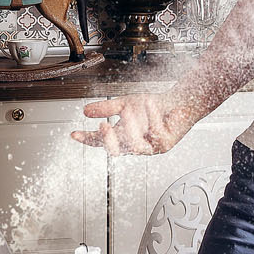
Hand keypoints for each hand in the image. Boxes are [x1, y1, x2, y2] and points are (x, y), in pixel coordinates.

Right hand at [71, 92, 197, 155]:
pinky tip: (150, 104)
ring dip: (130, 127)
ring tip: (129, 110)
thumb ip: (106, 108)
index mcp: (123, 136)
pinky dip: (152, 115)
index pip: (101, 141)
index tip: (75, 134)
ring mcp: (150, 147)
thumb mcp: (125, 104)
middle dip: (107, 140)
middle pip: (115, 151)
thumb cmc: (153, 107)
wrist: (178, 103)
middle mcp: (134, 145)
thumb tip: (86, 111)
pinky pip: (155, 133)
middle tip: (103, 126)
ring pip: (134, 146)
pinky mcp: (165, 144)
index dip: (87, 139)